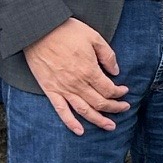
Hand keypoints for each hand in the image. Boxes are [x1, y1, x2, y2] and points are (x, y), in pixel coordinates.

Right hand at [22, 19, 128, 135]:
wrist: (38, 30)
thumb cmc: (67, 31)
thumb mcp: (94, 37)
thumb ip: (107, 55)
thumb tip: (116, 71)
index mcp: (89, 71)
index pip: (109, 89)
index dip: (119, 92)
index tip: (124, 91)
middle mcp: (77, 84)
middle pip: (100, 103)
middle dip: (115, 108)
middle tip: (124, 108)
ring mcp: (63, 89)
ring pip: (84, 111)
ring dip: (99, 120)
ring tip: (110, 126)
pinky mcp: (50, 90)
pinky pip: (61, 111)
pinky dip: (71, 123)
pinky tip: (80, 131)